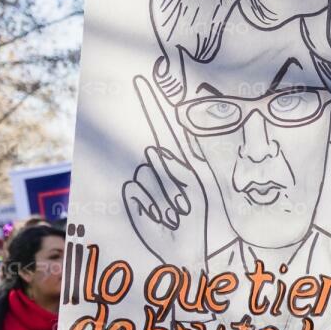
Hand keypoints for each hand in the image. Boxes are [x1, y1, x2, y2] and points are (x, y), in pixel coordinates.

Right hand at [122, 75, 208, 273]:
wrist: (185, 250)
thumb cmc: (199, 221)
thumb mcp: (198, 189)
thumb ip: (180, 167)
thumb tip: (154, 150)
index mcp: (180, 160)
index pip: (163, 126)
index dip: (151, 104)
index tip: (141, 79)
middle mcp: (160, 168)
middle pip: (156, 157)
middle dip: (169, 180)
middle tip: (182, 204)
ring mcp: (144, 182)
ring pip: (144, 177)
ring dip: (161, 199)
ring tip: (173, 215)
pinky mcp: (131, 198)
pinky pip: (133, 192)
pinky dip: (147, 208)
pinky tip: (157, 219)